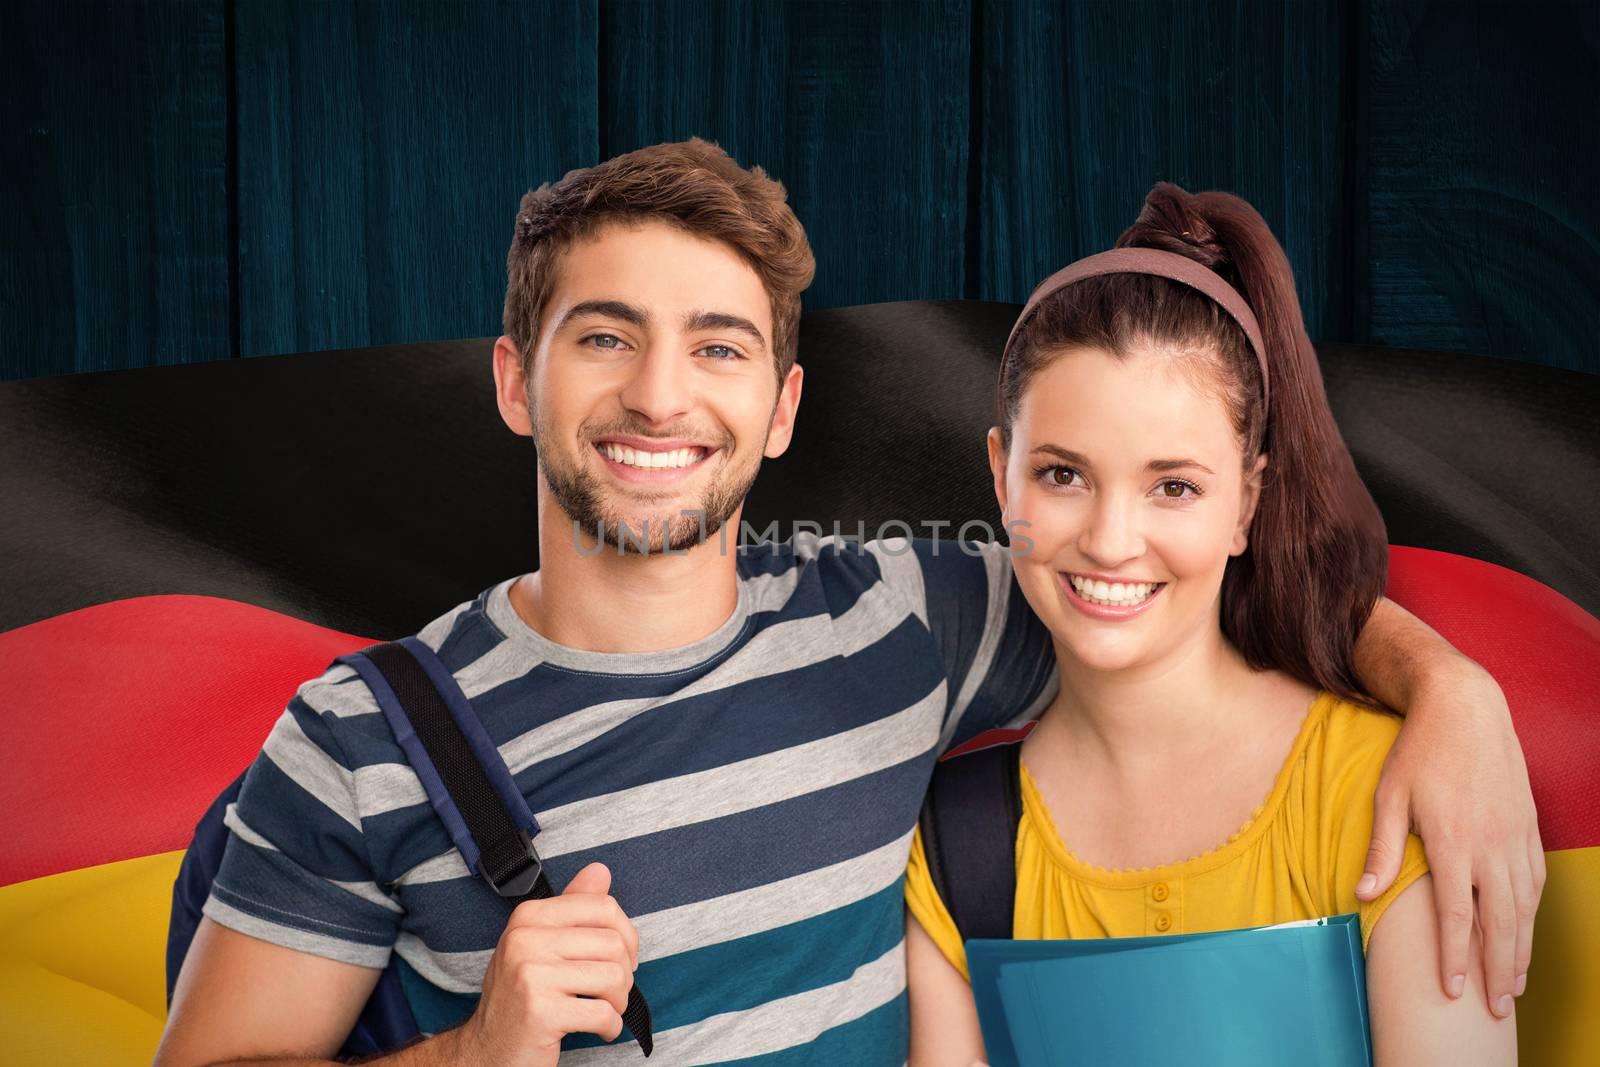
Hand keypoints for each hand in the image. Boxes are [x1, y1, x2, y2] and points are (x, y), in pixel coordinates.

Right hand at [451, 862, 639, 1066]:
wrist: (487, 1048)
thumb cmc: (521, 995)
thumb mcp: (541, 944)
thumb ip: (573, 907)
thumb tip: (600, 870)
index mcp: (530, 916)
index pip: (603, 907)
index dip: (626, 935)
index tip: (622, 958)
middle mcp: (526, 939)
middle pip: (613, 944)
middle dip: (624, 974)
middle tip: (611, 993)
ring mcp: (531, 975)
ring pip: (613, 978)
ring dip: (618, 1002)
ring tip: (604, 1009)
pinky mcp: (541, 1012)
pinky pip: (603, 1014)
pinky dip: (611, 1027)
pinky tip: (599, 1029)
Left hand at [1357, 662, 1542, 1018]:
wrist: (1465, 709)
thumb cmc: (1418, 752)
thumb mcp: (1388, 796)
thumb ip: (1381, 849)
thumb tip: (1363, 895)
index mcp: (1453, 842)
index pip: (1459, 916)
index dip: (1456, 958)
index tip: (1453, 991)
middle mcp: (1491, 846)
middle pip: (1500, 923)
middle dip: (1498, 971)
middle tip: (1494, 1008)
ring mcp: (1515, 837)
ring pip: (1524, 908)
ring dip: (1520, 950)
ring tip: (1514, 985)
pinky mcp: (1527, 827)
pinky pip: (1536, 881)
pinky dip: (1532, 914)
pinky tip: (1525, 933)